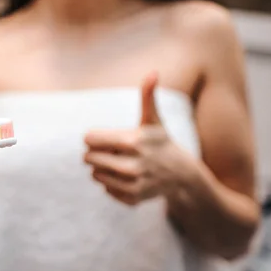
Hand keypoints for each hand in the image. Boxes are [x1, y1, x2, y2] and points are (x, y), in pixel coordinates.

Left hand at [84, 73, 189, 205]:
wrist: (181, 175)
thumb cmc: (161, 141)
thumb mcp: (153, 119)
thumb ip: (148, 96)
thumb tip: (153, 72)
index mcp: (133, 141)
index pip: (89, 139)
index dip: (94, 137)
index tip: (107, 138)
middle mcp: (132, 164)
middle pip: (89, 158)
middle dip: (97, 153)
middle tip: (115, 152)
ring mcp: (133, 183)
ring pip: (95, 175)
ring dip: (102, 169)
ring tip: (121, 164)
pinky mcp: (133, 198)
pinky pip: (105, 189)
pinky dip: (111, 184)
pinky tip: (127, 178)